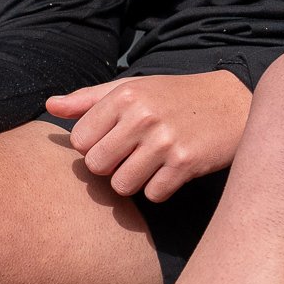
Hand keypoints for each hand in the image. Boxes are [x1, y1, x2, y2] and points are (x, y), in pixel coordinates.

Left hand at [44, 69, 250, 200]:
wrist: (233, 104)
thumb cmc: (174, 97)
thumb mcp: (133, 89)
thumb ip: (88, 99)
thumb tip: (49, 106)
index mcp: (125, 95)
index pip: (79, 140)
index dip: (92, 146)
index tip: (111, 141)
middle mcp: (142, 116)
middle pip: (96, 166)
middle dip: (109, 167)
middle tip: (129, 156)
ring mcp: (165, 141)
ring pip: (121, 185)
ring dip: (132, 181)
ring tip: (148, 165)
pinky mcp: (185, 164)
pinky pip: (152, 195)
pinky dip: (159, 189)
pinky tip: (169, 172)